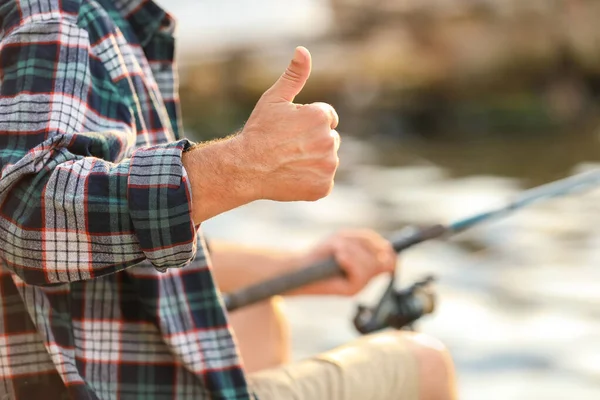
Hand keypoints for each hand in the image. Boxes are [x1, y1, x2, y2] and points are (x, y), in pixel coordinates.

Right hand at [237, 46, 340, 201]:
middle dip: (313, 141)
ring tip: (288, 162)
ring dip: (313, 161)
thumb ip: (294, 75)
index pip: (327, 117)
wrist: (244, 168)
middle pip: (329, 139)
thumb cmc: (258, 131)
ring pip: (327, 160)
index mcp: (321, 116)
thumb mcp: (274, 99)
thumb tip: (303, 50)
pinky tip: (293, 176)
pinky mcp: (324, 187)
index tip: (289, 131)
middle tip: (287, 147)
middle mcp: (329, 140)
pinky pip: (323, 180)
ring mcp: (328, 166)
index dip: (306, 123)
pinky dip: (312, 180)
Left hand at [293, 229, 396, 295]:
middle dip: (363, 246)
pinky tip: (338, 258)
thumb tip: (388, 250)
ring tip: (338, 251)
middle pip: (383, 258)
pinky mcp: (352, 291)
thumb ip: (367, 241)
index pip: (391, 258)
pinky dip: (348, 259)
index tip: (376, 244)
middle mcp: (367, 276)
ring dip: (352, 251)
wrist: (301, 268)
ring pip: (371, 264)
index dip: (387, 250)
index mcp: (369, 263)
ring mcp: (361, 285)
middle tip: (344, 245)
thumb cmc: (322, 253)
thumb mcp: (345, 239)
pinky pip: (360, 272)